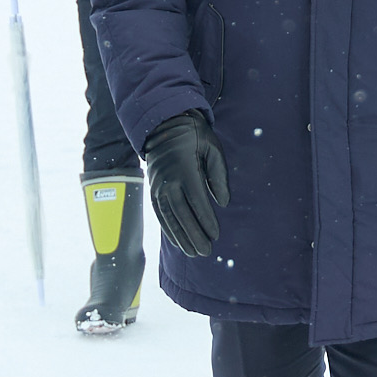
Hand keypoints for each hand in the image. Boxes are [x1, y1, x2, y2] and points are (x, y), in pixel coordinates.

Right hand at [144, 110, 230, 256]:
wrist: (164, 124)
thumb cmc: (195, 136)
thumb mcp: (213, 148)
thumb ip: (219, 175)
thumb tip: (223, 202)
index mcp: (185, 170)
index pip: (197, 201)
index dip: (206, 220)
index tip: (216, 235)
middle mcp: (168, 181)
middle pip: (181, 214)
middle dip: (194, 235)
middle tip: (205, 251)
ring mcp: (157, 186)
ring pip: (169, 217)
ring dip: (180, 236)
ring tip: (192, 252)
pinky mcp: (152, 188)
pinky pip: (159, 213)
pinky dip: (168, 228)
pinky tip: (176, 240)